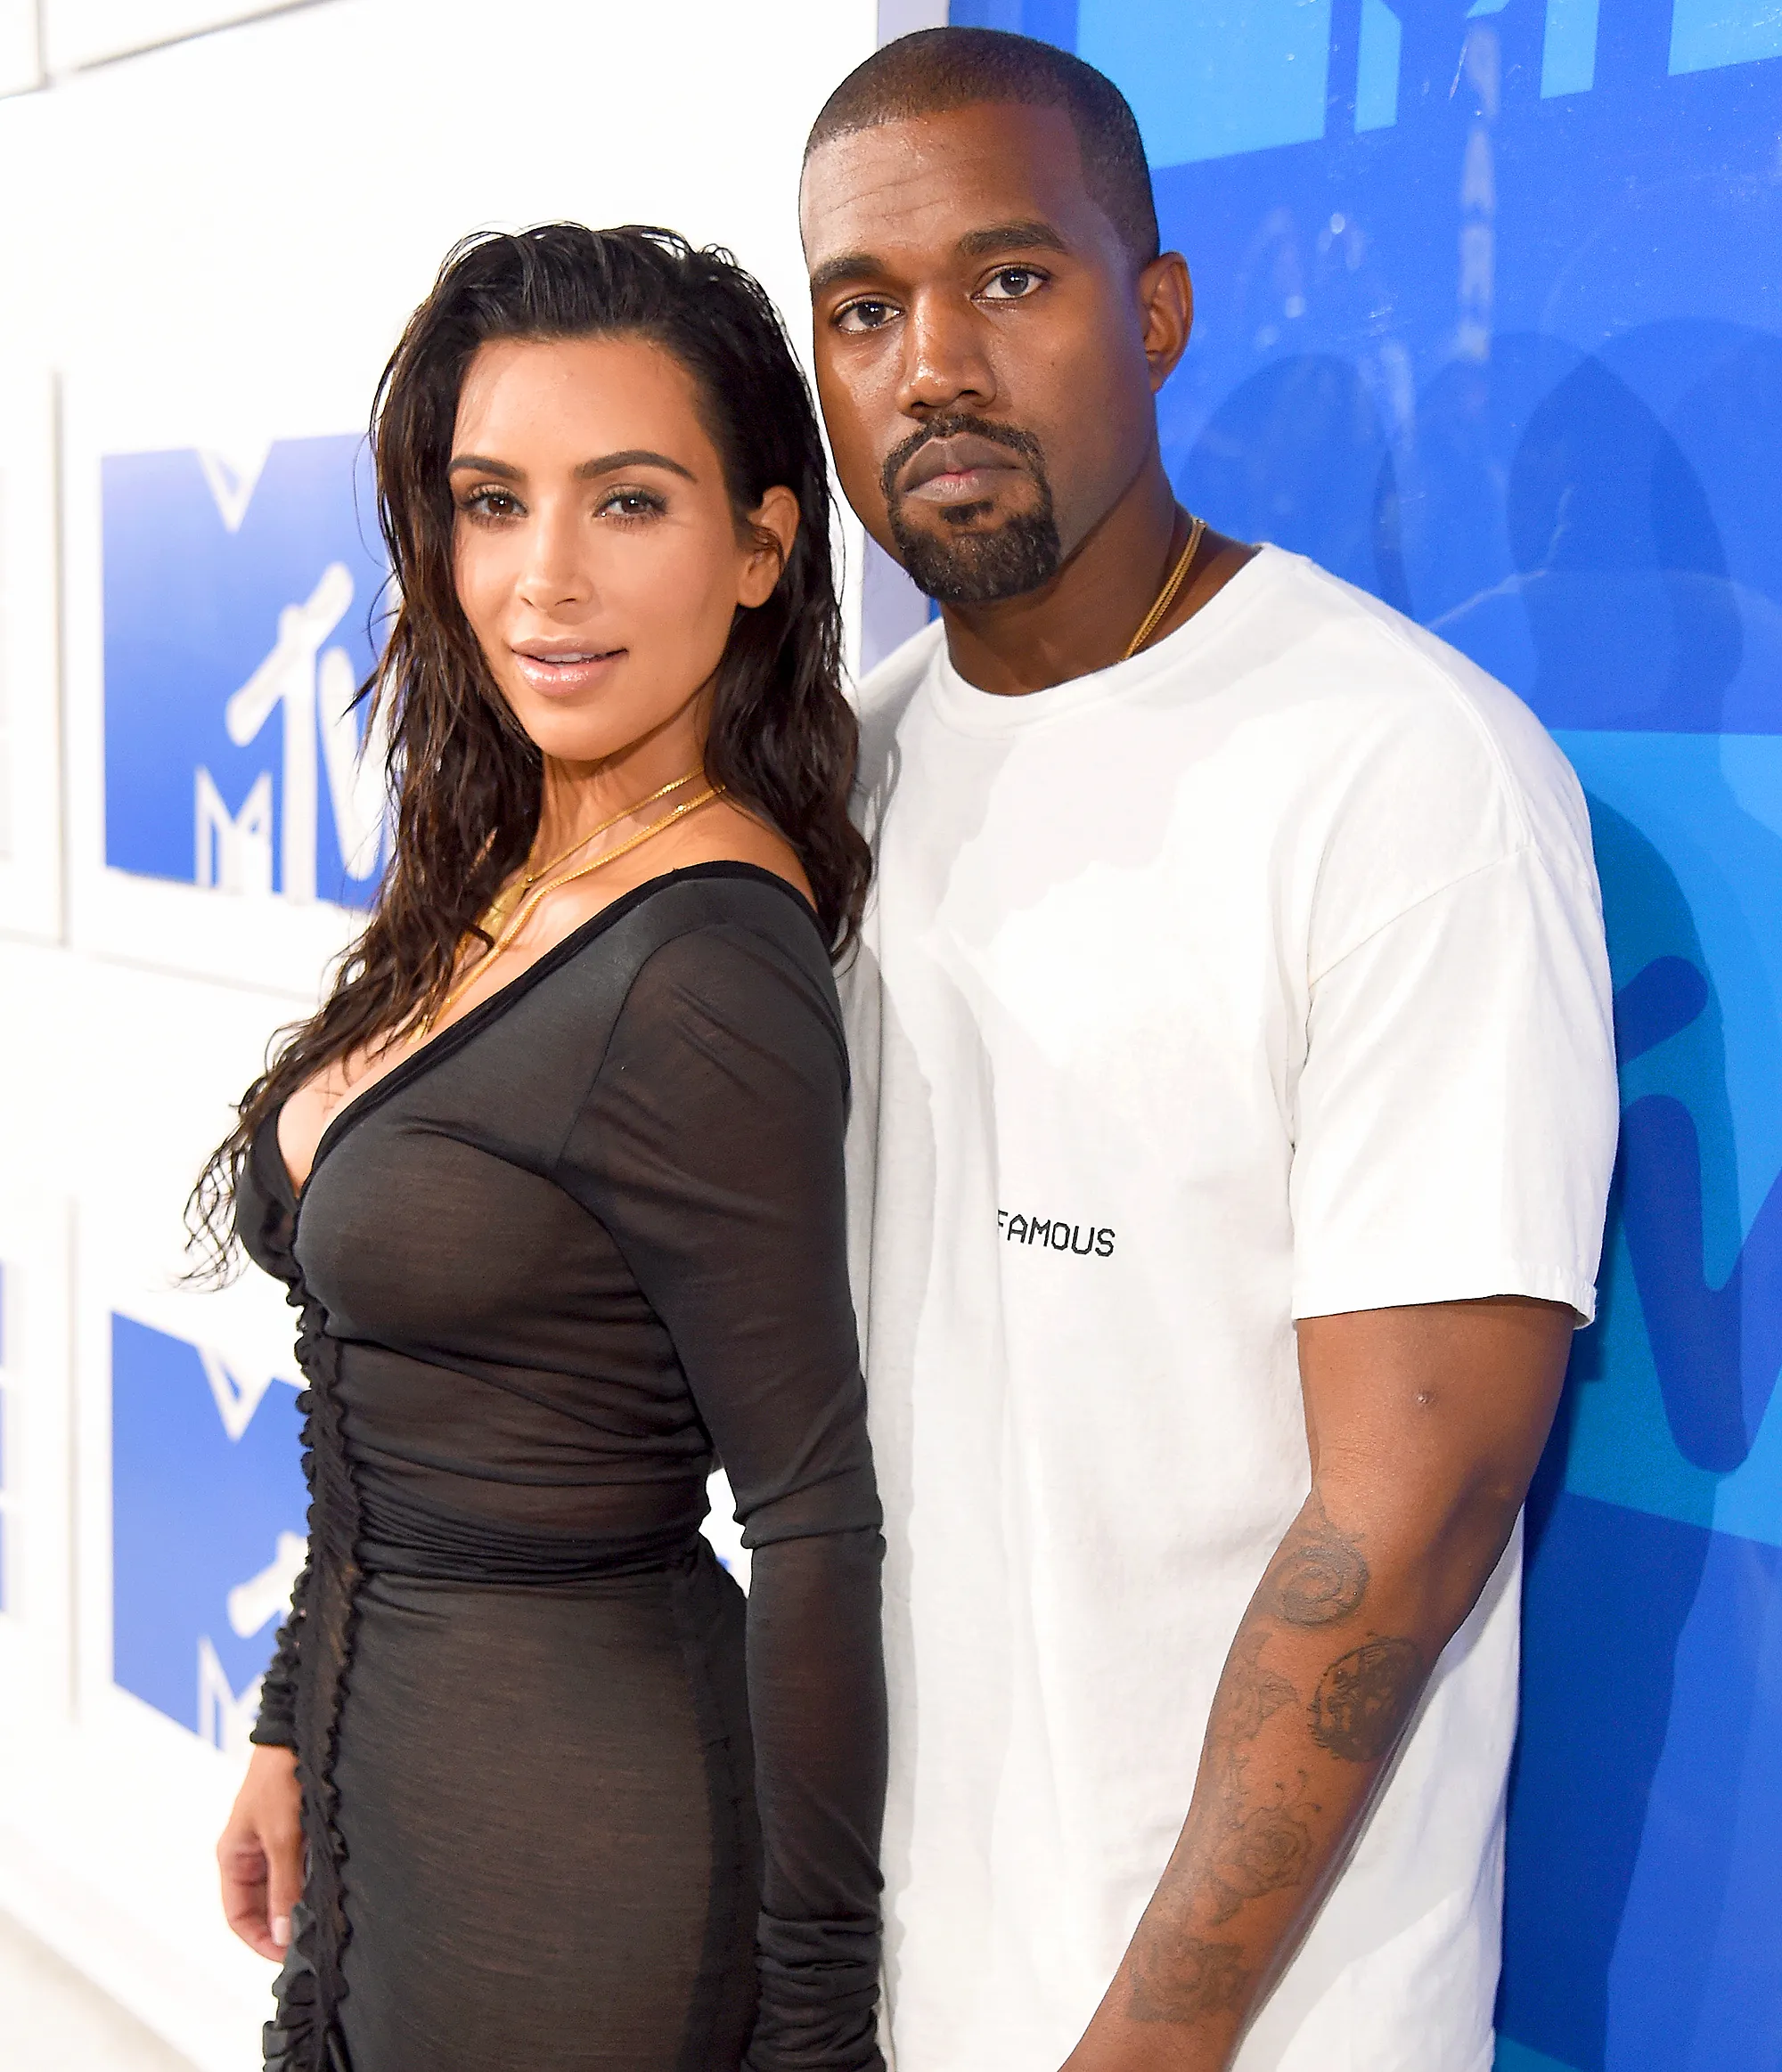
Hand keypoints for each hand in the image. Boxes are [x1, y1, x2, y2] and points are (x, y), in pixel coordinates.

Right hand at [218, 1743, 302, 1959]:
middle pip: (261, 1906)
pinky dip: (312, 1884)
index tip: (288, 1957)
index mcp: (234, 1858)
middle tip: (311, 1945)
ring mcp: (273, 1845)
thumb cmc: (281, 1780)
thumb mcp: (282, 1837)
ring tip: (323, 1923)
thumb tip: (282, 1934)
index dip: (259, 1940)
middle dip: (282, 1926)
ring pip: (283, 1890)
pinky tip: (331, 1891)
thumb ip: (283, 1886)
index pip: (238, 1917)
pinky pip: (300, 1870)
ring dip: (299, 1905)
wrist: (299, 1733)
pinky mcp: (296, 1833)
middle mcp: (251, 1855)